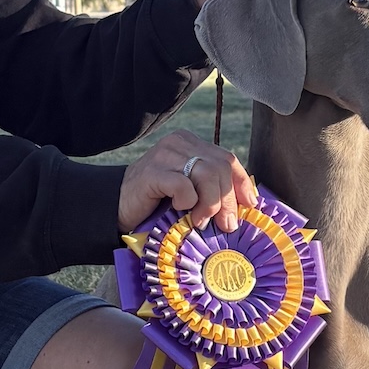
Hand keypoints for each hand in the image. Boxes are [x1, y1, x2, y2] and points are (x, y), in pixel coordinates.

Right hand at [118, 130, 257, 234]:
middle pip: (220, 168)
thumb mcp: (190, 192)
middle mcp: (179, 143)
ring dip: (210, 203)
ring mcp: (165, 155)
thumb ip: (211, 189)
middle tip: (226, 224)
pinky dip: (187, 201)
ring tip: (202, 221)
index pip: (228, 159)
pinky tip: (179, 209)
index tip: (250, 205)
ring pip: (206, 175)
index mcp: (191, 144)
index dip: (242, 184)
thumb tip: (245, 205)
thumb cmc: (156, 203)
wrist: (117, 207)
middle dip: (228, 200)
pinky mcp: (152, 172)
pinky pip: (183, 185)